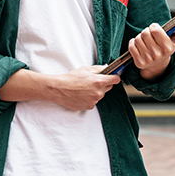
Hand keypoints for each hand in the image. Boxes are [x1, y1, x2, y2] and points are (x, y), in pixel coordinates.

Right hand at [0, 66, 120, 111]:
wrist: (59, 89)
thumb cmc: (70, 78)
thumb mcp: (85, 69)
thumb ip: (98, 69)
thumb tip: (107, 69)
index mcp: (99, 81)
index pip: (116, 79)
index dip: (114, 77)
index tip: (113, 76)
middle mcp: (99, 92)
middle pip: (109, 87)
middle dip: (104, 83)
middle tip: (93, 81)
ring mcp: (94, 100)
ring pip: (101, 95)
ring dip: (96, 91)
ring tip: (84, 88)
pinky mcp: (89, 106)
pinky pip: (94, 101)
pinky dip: (90, 98)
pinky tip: (81, 94)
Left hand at [130, 22, 174, 80]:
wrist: (158, 66)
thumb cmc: (165, 49)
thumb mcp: (174, 42)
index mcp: (167, 47)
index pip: (155, 30)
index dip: (153, 26)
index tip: (154, 28)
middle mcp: (158, 54)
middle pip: (144, 33)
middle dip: (146, 32)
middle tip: (149, 35)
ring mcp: (148, 59)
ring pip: (137, 39)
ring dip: (139, 38)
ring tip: (145, 41)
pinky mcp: (139, 62)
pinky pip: (131, 46)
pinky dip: (133, 43)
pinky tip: (139, 46)